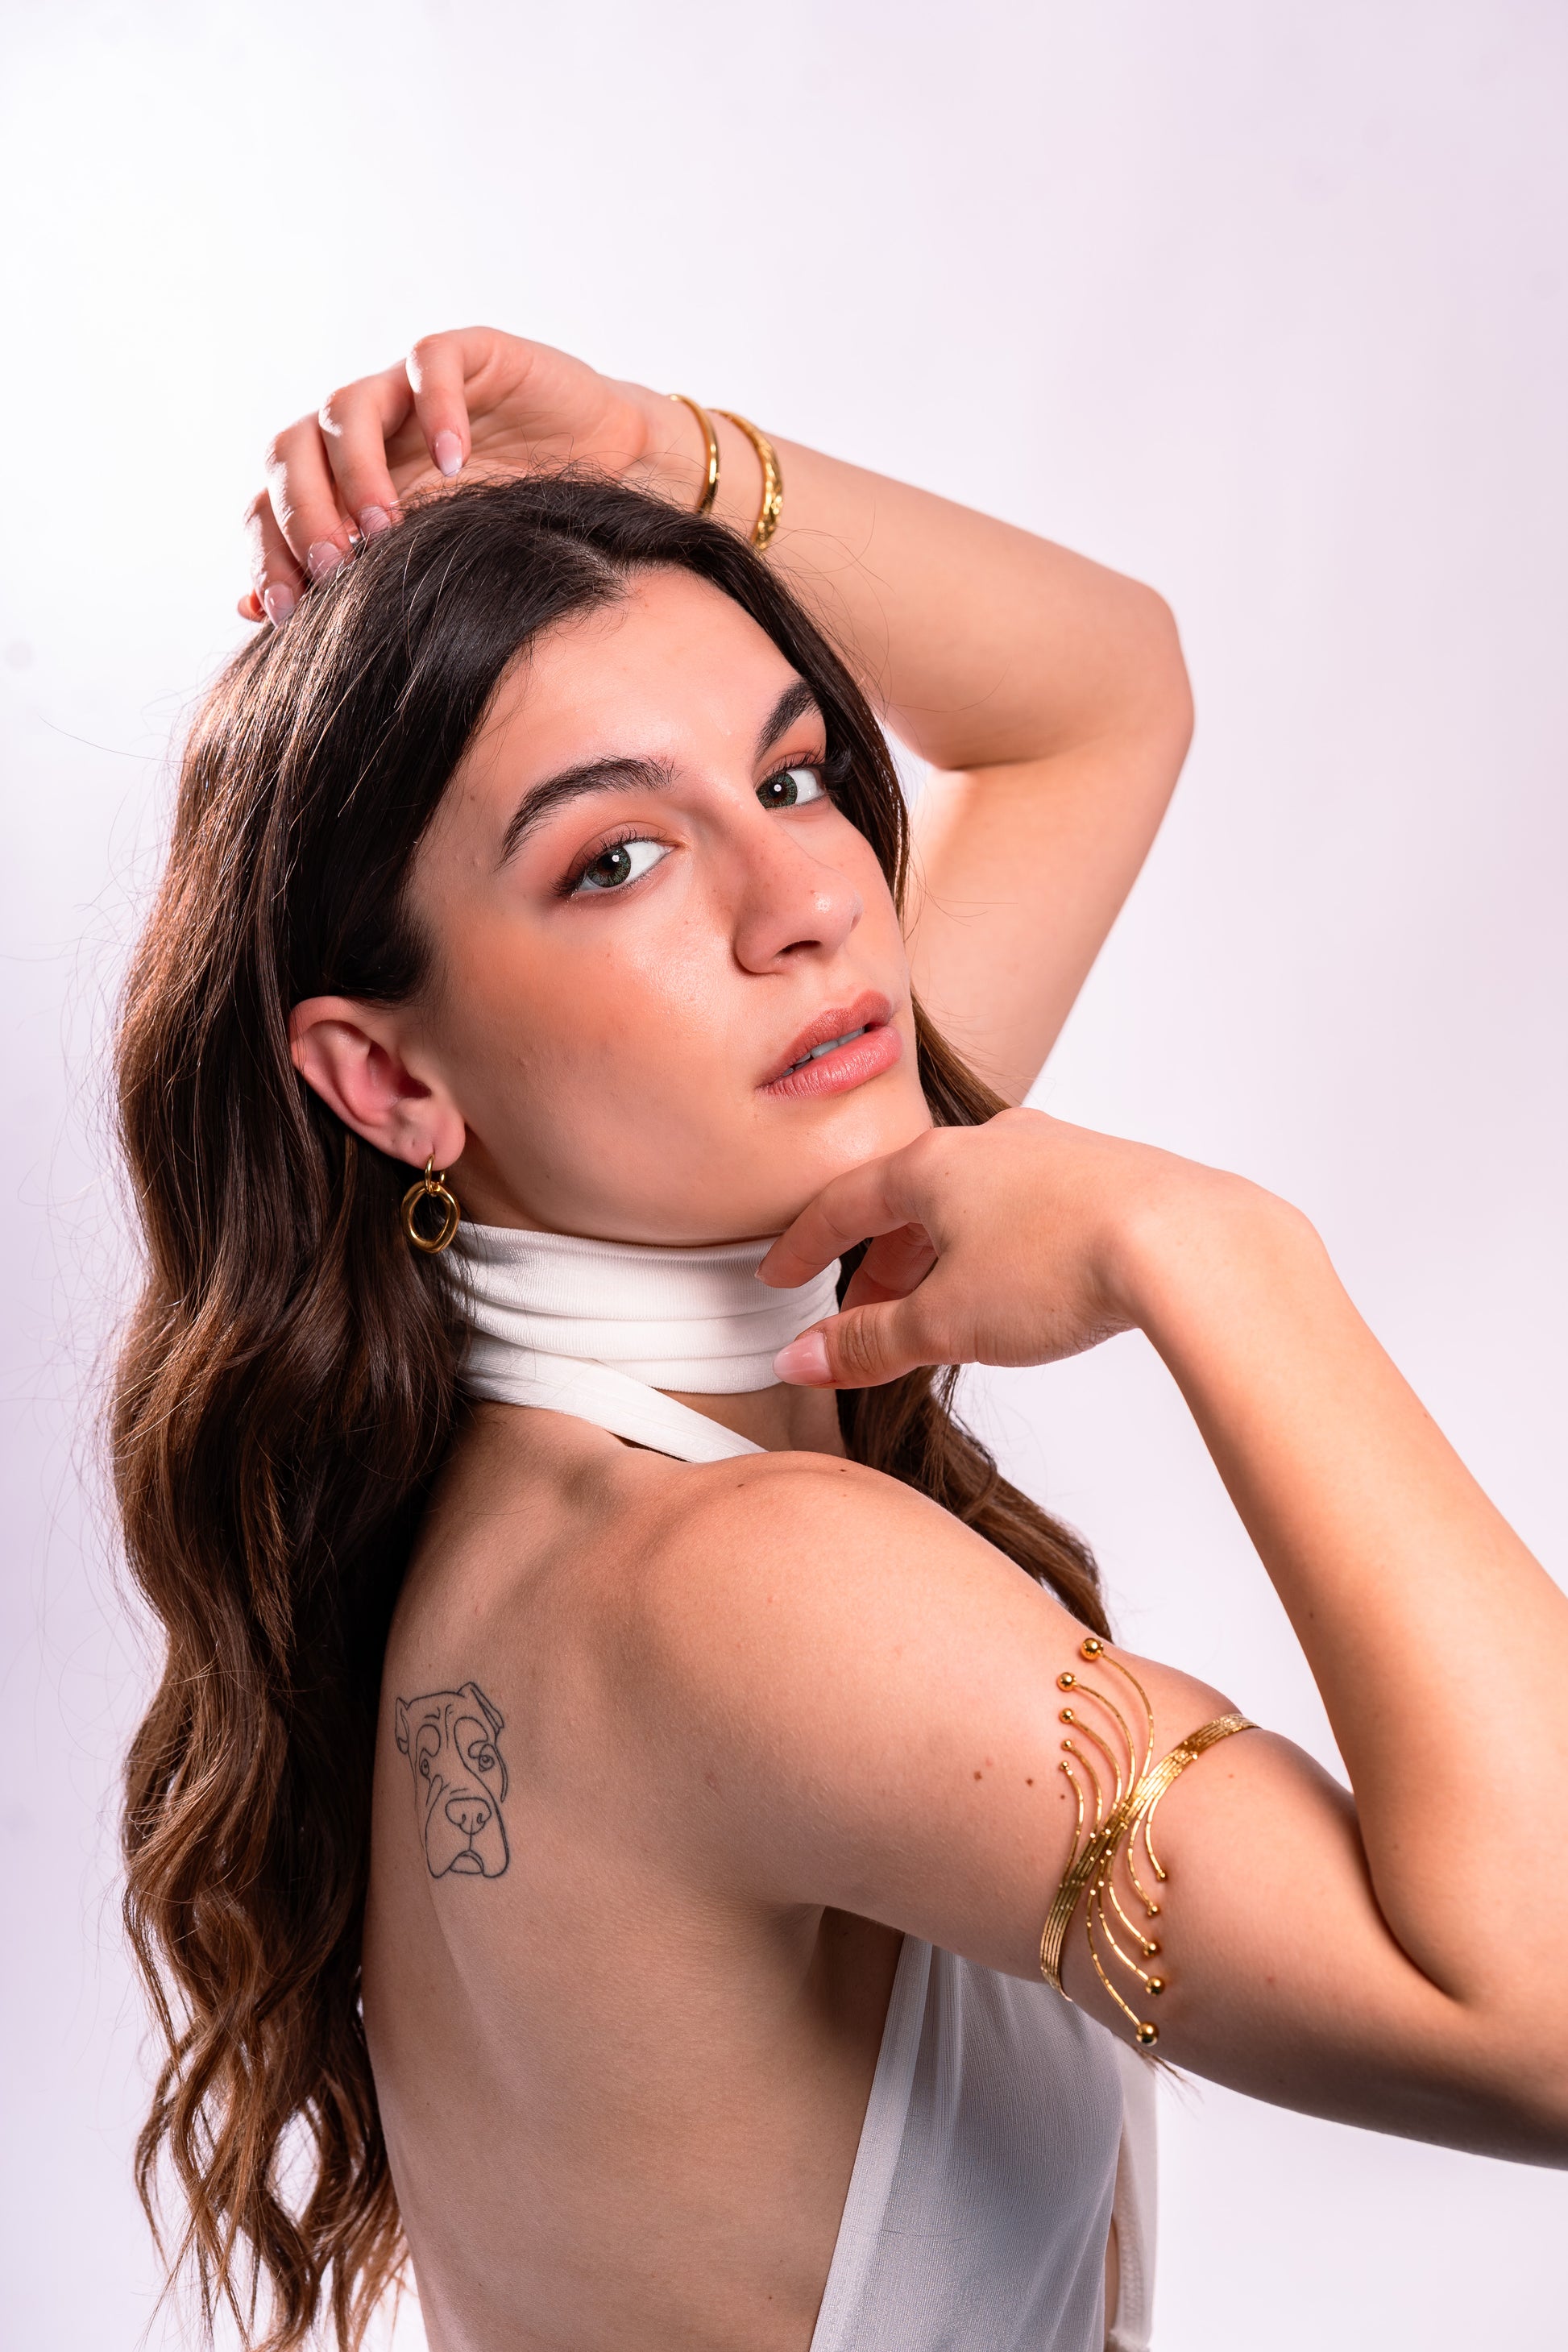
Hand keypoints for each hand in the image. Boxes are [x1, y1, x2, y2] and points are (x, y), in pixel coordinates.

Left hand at [239, 327, 704, 626]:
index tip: (285, 614)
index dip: (268, 555)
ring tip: (386, 525)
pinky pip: (429, 363)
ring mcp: (409, 392)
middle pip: (291, 449)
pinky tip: (455, 461)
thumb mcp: (435, 566)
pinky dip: (435, 409)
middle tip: (334, 567)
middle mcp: (364, 434)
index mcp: (339, 484)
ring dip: (356, 470)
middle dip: (302, 511)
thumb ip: (353, 584)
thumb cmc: (520, 528)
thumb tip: (250, 610)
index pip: (271, 506)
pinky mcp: (469, 356)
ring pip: (346, 407)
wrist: (614, 475)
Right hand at [760, 1106, 1250, 1386]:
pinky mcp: (1104, 1173)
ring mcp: (1051, 1151)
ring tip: (936, 1311)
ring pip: (970, 1201)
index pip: (843, 1204)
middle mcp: (989, 1142)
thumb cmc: (1064, 1265)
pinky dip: (995, 1245)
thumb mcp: (946, 1322)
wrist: (1188, 1243)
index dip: (804, 1246)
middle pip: (907, 1200)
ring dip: (939, 1254)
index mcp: (932, 1165)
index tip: (779, 1274)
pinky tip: (1012, 1287)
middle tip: (861, 1316)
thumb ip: (868, 1343)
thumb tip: (801, 1359)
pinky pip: (1024, 1205)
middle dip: (879, 1262)